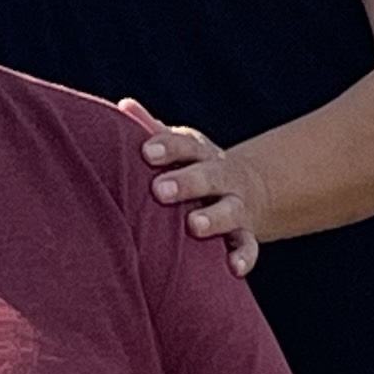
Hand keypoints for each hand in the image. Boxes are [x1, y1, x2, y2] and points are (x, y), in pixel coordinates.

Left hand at [122, 97, 262, 275]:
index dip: (167, 147)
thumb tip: (124, 104)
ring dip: (214, 217)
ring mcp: (236, 205)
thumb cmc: (195, 168)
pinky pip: (248, 245)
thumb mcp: (180, 148)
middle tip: (160, 190)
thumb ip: (153, 130)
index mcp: (200, 153)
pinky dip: (243, 257)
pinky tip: (232, 268)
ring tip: (194, 226)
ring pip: (230, 209)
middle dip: (186, 182)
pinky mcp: (246, 234)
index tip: (146, 152)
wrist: (249, 188)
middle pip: (208, 175)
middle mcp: (221, 176)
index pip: (185, 145)